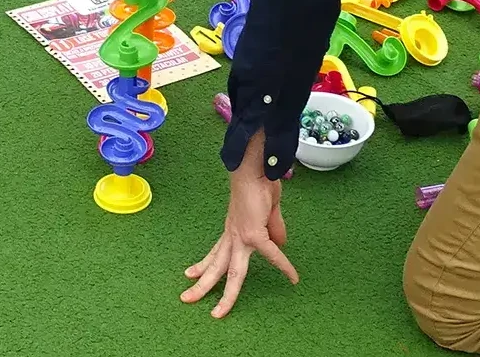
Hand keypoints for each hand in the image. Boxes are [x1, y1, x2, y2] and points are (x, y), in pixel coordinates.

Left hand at [181, 132, 298, 317]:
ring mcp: (241, 237)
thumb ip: (273, 230)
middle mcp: (232, 236)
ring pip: (232, 272)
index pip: (215, 254)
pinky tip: (293, 277)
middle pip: (216, 267)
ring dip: (225, 293)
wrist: (254, 167)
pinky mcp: (254, 233)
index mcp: (231, 232)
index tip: (192, 275)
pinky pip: (271, 254)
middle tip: (186, 300)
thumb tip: (280, 245)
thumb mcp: (266, 213)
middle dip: (201, 286)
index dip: (204, 267)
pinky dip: (283, 265)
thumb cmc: (259, 184)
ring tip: (217, 313)